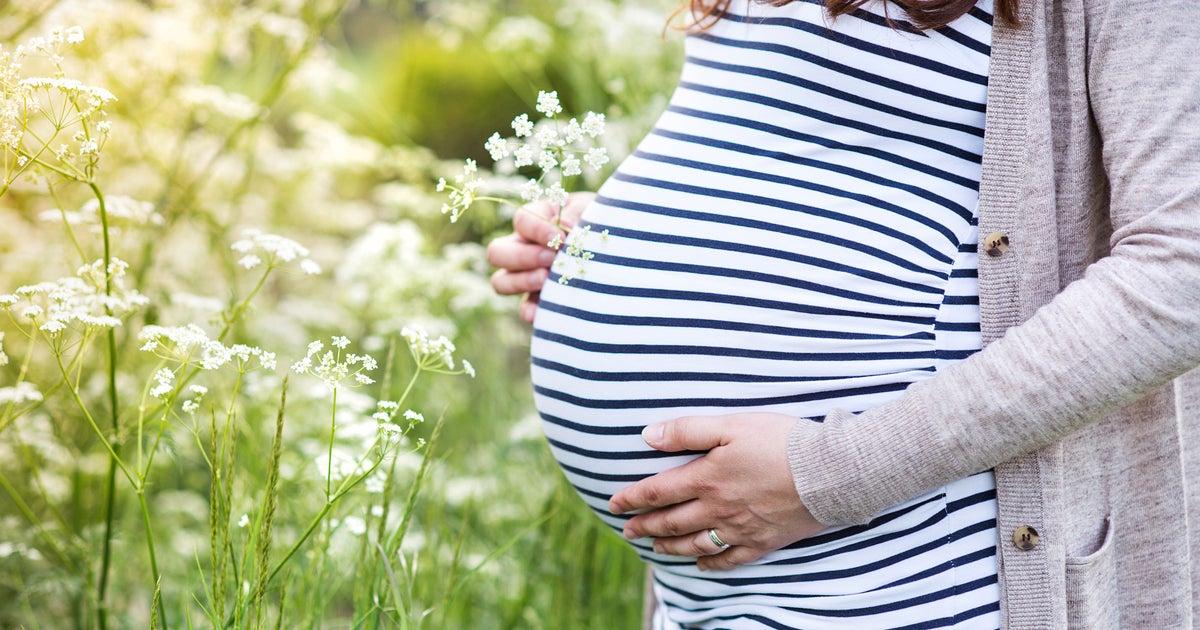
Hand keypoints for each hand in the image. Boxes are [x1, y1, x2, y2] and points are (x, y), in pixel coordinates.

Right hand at [486, 192, 594, 321]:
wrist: (624, 251)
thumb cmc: (605, 223)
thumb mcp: (594, 210)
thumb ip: (578, 212)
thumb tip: (563, 225)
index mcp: (538, 220)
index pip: (521, 221)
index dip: (537, 229)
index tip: (561, 237)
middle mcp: (525, 247)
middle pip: (497, 252)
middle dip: (523, 256)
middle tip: (552, 259)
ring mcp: (529, 276)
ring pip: (501, 281)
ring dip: (521, 281)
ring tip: (547, 279)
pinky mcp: (541, 300)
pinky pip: (525, 308)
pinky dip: (530, 311)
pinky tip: (540, 313)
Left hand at [608, 413, 825, 570]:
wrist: (830, 472)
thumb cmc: (781, 442)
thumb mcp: (731, 425)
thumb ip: (687, 430)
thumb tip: (647, 435)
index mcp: (705, 479)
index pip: (657, 492)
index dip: (632, 499)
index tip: (614, 504)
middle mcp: (717, 509)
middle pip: (671, 522)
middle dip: (645, 526)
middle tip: (627, 530)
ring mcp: (740, 529)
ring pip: (695, 544)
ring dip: (670, 547)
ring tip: (655, 548)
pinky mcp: (764, 542)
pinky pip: (730, 560)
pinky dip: (711, 564)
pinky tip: (701, 564)